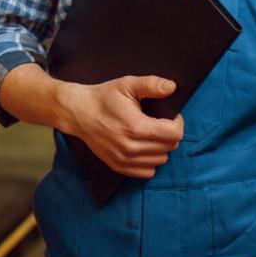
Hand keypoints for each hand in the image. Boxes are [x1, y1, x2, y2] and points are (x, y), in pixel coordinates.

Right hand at [59, 75, 183, 177]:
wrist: (78, 113)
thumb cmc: (104, 97)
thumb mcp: (127, 84)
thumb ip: (151, 84)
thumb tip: (172, 87)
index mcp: (137, 127)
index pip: (175, 134)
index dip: (177, 122)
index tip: (169, 116)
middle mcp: (132, 147)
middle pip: (170, 147)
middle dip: (169, 134)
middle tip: (159, 123)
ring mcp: (125, 160)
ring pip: (161, 160)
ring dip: (161, 148)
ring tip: (150, 134)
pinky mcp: (119, 166)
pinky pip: (148, 171)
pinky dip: (150, 160)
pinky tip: (143, 147)